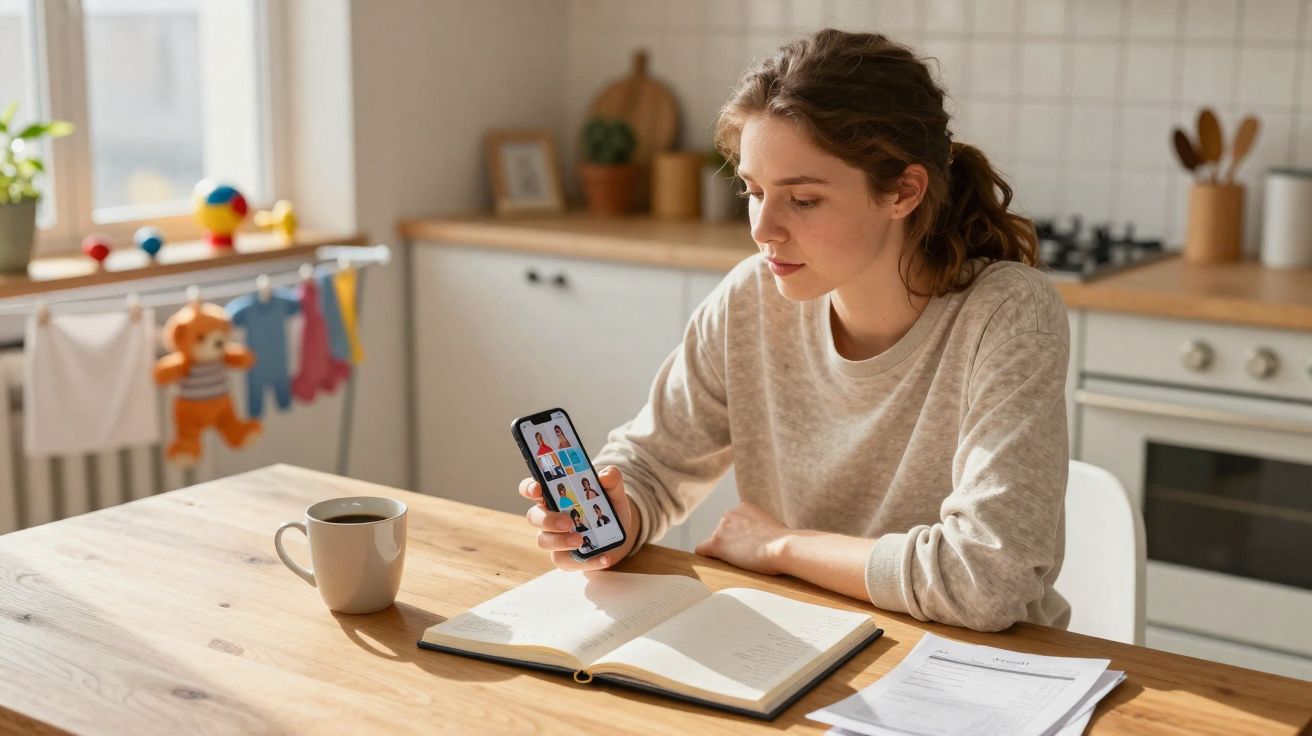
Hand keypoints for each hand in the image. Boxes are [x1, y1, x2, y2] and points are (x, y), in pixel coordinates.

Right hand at [519, 465, 637, 571]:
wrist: (620, 534)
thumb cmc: (608, 509)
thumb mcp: (614, 493)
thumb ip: (611, 481)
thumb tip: (606, 475)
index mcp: (555, 496)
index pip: (532, 489)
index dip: (529, 488)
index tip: (537, 489)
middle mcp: (549, 517)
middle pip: (534, 517)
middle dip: (547, 519)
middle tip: (567, 522)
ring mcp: (555, 539)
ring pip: (544, 541)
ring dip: (560, 541)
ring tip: (580, 540)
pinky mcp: (566, 559)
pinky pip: (568, 562)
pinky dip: (588, 562)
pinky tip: (604, 558)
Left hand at [694, 501, 789, 575]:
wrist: (783, 546)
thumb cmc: (785, 541)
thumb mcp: (771, 526)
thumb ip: (757, 528)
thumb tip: (756, 540)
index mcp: (742, 507)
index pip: (732, 524)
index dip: (739, 538)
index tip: (750, 546)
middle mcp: (728, 514)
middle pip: (722, 533)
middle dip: (731, 544)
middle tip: (748, 555)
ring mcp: (721, 528)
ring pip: (715, 544)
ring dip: (725, 553)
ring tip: (744, 560)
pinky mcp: (717, 543)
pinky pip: (701, 550)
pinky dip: (706, 558)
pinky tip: (714, 564)